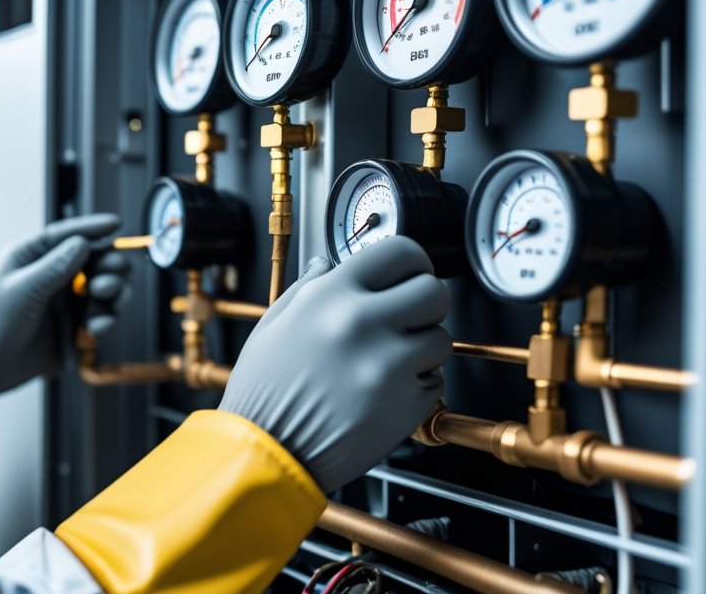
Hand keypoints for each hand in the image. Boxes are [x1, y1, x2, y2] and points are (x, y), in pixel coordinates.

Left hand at [0, 214, 129, 423]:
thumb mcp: (22, 290)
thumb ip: (55, 267)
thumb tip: (82, 243)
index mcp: (32, 257)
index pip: (67, 234)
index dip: (93, 228)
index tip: (116, 224)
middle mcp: (53, 275)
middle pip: (95, 260)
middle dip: (109, 268)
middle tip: (104, 285)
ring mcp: (65, 300)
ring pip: (105, 288)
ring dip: (113, 295)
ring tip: (102, 307)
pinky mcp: (74, 323)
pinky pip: (102, 316)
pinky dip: (106, 321)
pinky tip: (97, 329)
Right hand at [218, 237, 450, 493]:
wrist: (266, 453)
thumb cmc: (263, 393)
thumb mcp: (273, 325)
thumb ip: (308, 289)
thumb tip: (328, 265)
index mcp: (330, 297)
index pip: (401, 252)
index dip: (411, 262)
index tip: (409, 273)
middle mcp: (363, 324)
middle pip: (435, 292)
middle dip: (424, 303)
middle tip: (407, 317)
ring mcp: (388, 366)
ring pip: (441, 339)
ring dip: (422, 347)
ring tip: (388, 361)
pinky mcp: (406, 405)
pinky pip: (435, 381)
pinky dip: (418, 384)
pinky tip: (385, 389)